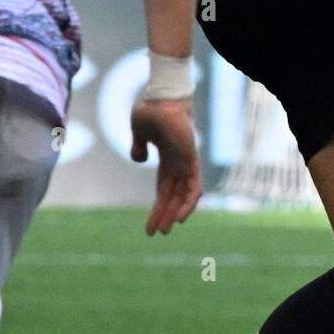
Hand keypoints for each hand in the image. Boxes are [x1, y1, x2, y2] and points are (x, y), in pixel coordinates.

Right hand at [130, 97, 201, 234]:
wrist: (161, 99)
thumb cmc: (151, 110)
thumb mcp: (140, 133)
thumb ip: (139, 147)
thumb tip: (139, 159)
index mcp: (167, 160)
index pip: (164, 190)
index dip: (157, 208)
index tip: (148, 227)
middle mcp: (179, 164)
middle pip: (173, 196)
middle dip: (165, 215)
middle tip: (156, 234)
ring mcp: (186, 163)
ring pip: (184, 195)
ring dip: (176, 213)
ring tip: (166, 230)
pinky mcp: (191, 160)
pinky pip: (194, 187)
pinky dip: (190, 203)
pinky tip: (182, 217)